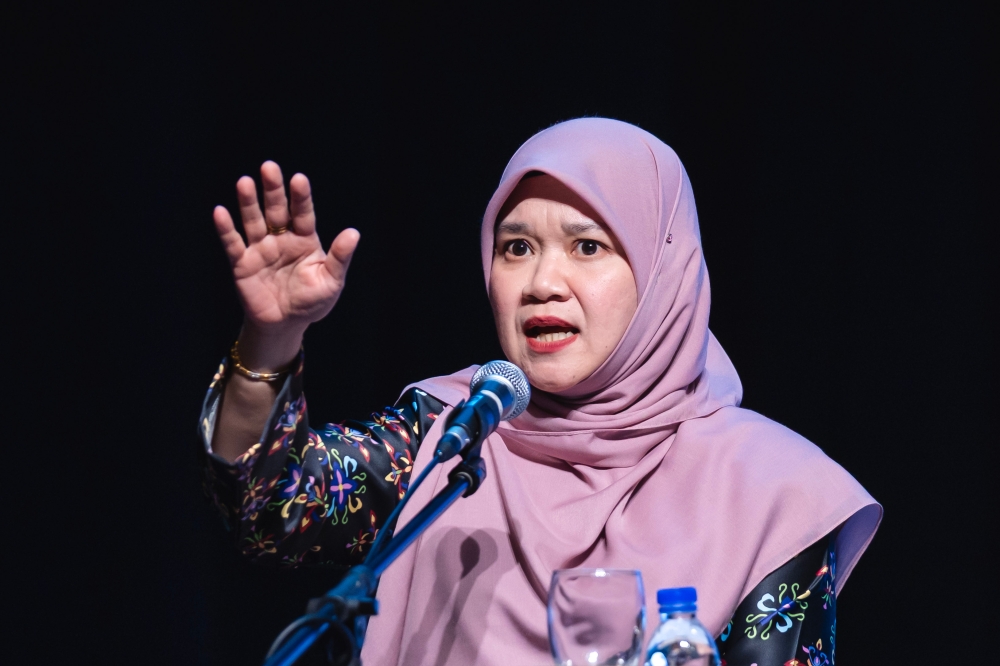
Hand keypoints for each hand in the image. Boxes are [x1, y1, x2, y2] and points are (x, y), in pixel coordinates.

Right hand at [213, 161, 358, 367]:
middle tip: (269, 167)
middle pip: (276, 210)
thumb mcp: (331, 282)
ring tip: (245, 182)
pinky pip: (233, 244)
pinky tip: (220, 212)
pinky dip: (226, 229)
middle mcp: (282, 239)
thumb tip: (354, 233)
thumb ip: (339, 258)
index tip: (299, 179)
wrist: (285, 326)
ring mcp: (261, 249)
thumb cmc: (311, 302)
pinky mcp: (242, 263)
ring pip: (253, 221)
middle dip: (272, 190)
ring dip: (248, 203)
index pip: (303, 214)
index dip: (301, 197)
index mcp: (305, 241)